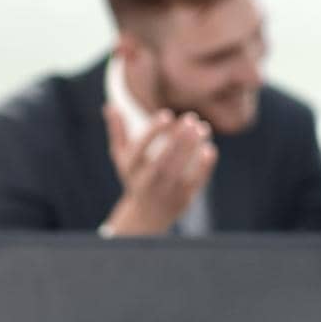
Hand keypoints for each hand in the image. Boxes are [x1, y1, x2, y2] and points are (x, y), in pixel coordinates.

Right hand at [102, 104, 217, 235]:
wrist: (147, 216)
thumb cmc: (135, 176)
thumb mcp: (122, 157)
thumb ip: (118, 131)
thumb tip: (110, 105)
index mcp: (131, 169)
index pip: (139, 150)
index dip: (153, 132)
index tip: (167, 114)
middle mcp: (146, 183)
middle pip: (161, 162)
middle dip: (177, 139)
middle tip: (190, 118)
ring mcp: (165, 192)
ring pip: (179, 171)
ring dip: (192, 149)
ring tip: (203, 127)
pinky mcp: (183, 199)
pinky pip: (194, 183)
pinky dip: (203, 167)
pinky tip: (209, 148)